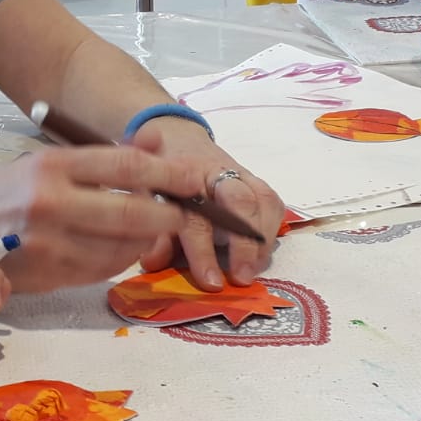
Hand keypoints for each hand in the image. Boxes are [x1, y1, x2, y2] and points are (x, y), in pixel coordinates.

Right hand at [0, 143, 206, 292]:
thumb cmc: (9, 192)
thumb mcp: (51, 161)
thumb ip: (105, 157)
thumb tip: (156, 142)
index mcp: (52, 166)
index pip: (124, 167)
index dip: (167, 173)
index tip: (194, 179)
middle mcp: (50, 203)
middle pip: (129, 212)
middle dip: (168, 214)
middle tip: (186, 214)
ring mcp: (48, 244)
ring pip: (121, 247)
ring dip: (147, 240)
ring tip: (154, 230)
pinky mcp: (48, 276)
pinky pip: (103, 270)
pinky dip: (122, 259)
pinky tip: (123, 249)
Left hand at [131, 122, 283, 289]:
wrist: (178, 139)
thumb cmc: (161, 176)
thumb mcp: (147, 199)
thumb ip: (154, 233)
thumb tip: (153, 264)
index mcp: (184, 177)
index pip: (197, 217)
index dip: (203, 252)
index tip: (211, 282)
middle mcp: (216, 172)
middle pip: (240, 202)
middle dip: (245, 244)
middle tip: (243, 277)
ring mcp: (240, 174)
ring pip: (263, 200)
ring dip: (264, 238)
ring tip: (255, 268)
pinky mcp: (255, 180)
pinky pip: (272, 201)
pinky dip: (273, 226)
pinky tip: (264, 250)